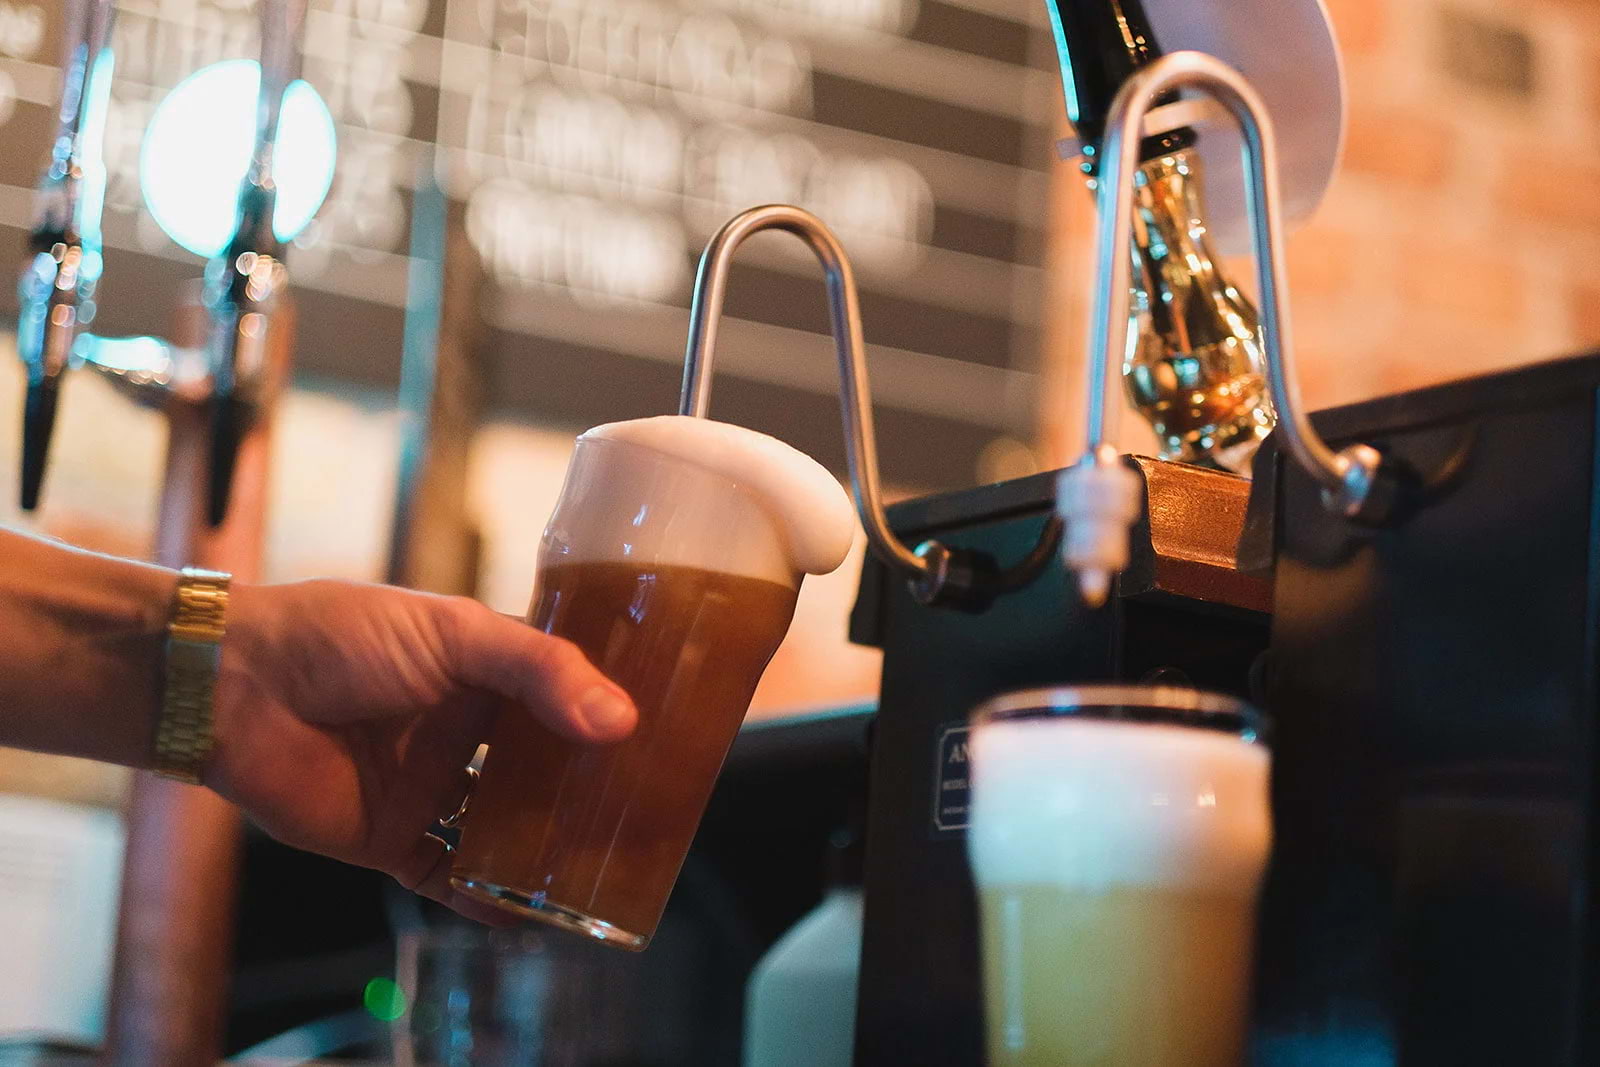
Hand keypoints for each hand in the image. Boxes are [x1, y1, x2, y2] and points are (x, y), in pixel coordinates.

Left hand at [204, 579, 636, 922]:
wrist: (236, 686)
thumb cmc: (344, 636)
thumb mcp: (455, 634)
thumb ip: (538, 672)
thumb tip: (621, 722)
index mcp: (482, 672)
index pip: (560, 696)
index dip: (606, 716)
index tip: (667, 738)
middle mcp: (462, 731)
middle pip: (540, 768)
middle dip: (587, 790)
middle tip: (650, 813)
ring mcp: (428, 786)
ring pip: (502, 827)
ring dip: (545, 848)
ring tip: (605, 872)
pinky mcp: (390, 837)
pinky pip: (448, 876)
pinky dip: (485, 898)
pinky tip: (529, 915)